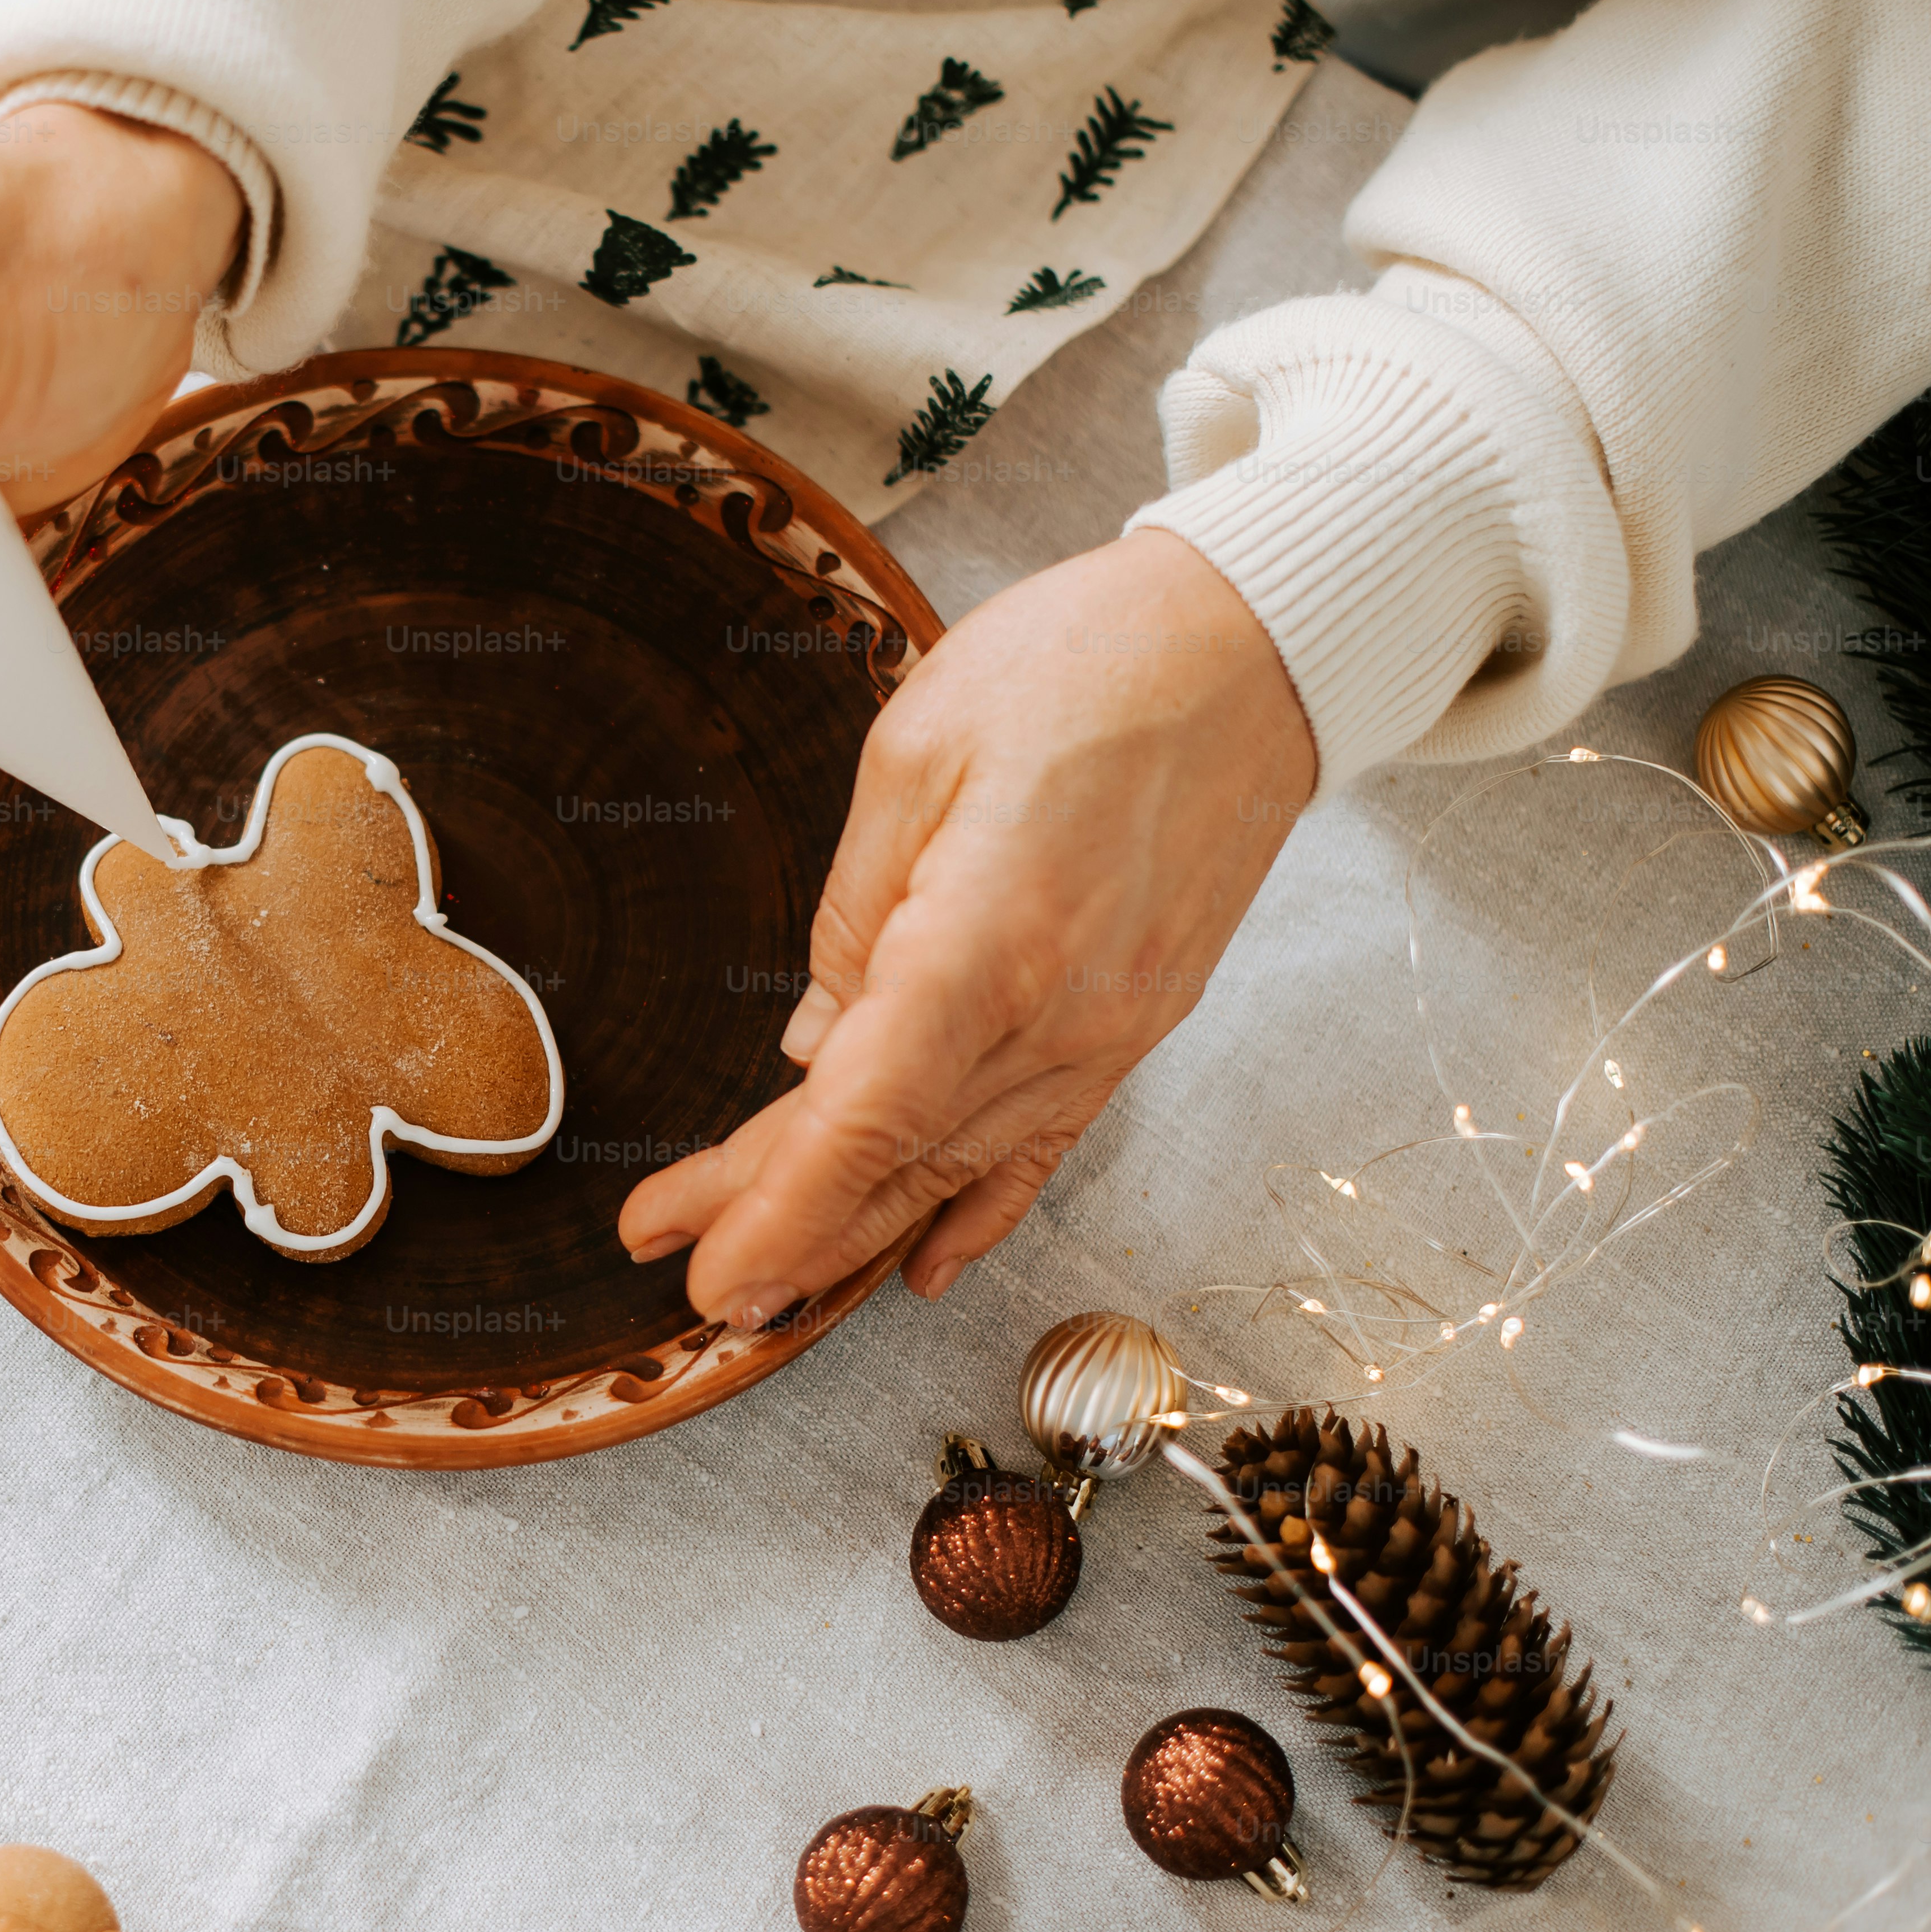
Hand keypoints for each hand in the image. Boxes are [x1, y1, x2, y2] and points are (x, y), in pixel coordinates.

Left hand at [617, 528, 1315, 1321]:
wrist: (1253, 650)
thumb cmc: (1077, 666)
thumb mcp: (913, 755)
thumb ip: (855, 915)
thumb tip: (818, 1048)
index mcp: (986, 940)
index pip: (861, 1120)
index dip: (773, 1209)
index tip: (693, 1267)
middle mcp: (1059, 1014)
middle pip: (893, 1159)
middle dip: (778, 1228)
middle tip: (677, 1268)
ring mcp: (1109, 1030)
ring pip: (957, 1167)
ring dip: (853, 1233)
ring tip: (759, 1282)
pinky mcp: (1136, 1024)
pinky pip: (1042, 1145)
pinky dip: (973, 1211)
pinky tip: (917, 1265)